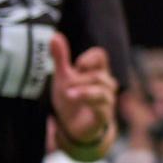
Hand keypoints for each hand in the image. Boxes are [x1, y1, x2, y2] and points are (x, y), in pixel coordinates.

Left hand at [48, 34, 116, 154]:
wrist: (73, 128)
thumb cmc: (71, 98)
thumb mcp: (62, 77)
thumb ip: (60, 58)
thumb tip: (55, 35)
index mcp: (97, 71)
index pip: (101, 55)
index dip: (89, 57)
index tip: (76, 65)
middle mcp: (106, 84)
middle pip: (98, 73)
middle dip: (78, 78)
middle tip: (64, 85)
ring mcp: (107, 100)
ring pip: (101, 87)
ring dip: (81, 88)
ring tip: (67, 94)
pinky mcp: (105, 114)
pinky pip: (100, 103)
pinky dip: (85, 97)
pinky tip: (72, 97)